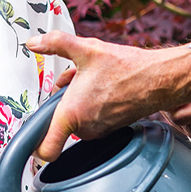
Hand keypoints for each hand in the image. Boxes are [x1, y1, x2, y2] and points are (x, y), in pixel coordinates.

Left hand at [25, 32, 190, 161]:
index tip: (32, 141)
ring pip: (75, 118)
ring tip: (93, 80)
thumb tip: (33, 42)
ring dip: (77, 101)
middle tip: (75, 81)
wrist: (158, 80)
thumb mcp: (86, 48)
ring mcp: (99, 130)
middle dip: (63, 100)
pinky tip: (104, 87)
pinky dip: (91, 105)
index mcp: (72, 113)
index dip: (35, 147)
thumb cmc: (126, 67)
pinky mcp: (110, 129)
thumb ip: (55, 43)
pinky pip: (90, 119)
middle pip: (59, 120)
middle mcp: (85, 127)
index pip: (46, 150)